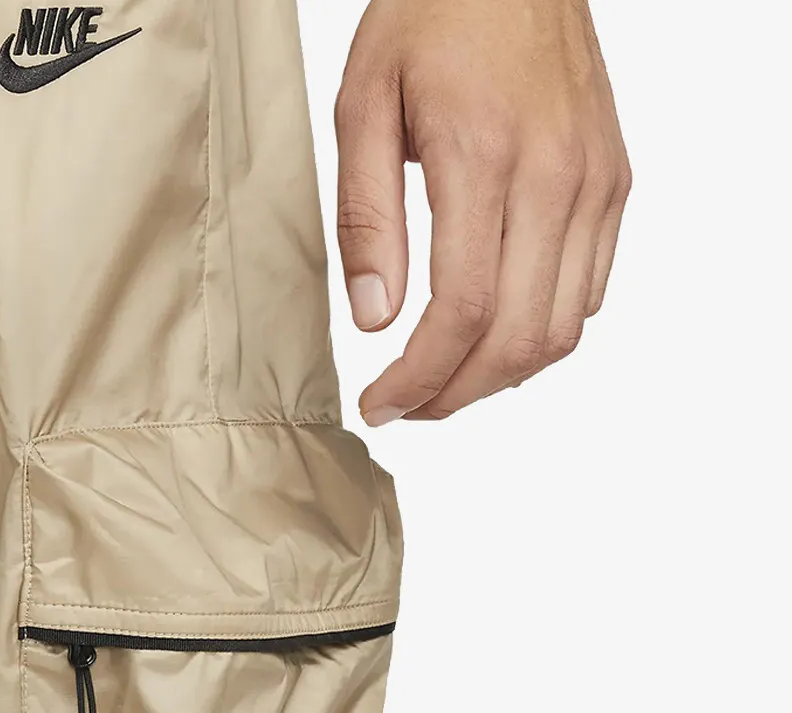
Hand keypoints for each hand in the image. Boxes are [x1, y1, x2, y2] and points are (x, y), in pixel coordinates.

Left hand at [336, 0, 630, 422]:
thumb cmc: (431, 19)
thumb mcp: (363, 106)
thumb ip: (366, 218)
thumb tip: (375, 317)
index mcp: (486, 157)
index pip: (462, 312)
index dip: (419, 378)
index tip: (380, 405)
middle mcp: (557, 177)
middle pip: (518, 337)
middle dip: (455, 394)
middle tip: (406, 408)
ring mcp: (596, 182)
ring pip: (563, 328)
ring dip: (499, 376)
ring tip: (443, 382)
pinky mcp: (614, 182)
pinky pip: (590, 292)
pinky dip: (540, 333)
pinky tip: (491, 334)